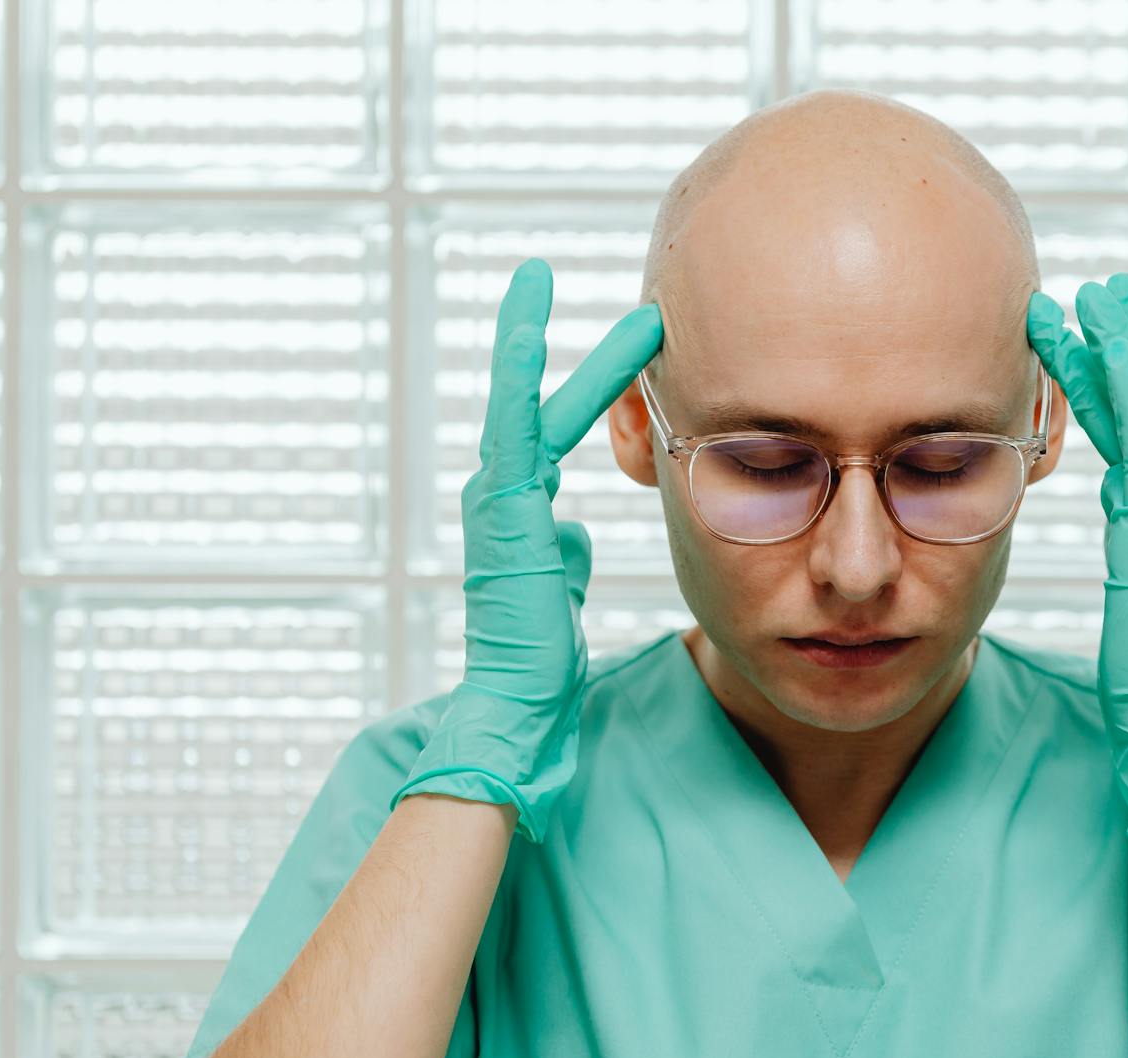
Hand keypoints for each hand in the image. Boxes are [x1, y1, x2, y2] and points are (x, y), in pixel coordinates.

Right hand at [391, 257, 663, 843]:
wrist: (517, 709)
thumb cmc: (539, 665)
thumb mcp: (561, 594)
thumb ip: (561, 557)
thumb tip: (571, 535)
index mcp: (523, 514)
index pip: (555, 430)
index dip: (590, 387)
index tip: (631, 349)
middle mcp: (503, 497)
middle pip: (541, 404)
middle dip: (581, 354)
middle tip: (623, 305)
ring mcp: (495, 499)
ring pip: (512, 399)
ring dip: (527, 338)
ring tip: (538, 277)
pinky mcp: (500, 507)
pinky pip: (510, 423)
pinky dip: (514, 370)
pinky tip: (527, 324)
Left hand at [1027, 274, 1127, 849]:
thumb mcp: (1114, 650)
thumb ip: (1113, 614)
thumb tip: (1082, 606)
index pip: (1120, 451)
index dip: (1097, 394)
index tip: (1061, 340)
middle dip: (1115, 354)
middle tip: (1093, 288)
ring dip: (1123, 360)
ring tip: (1102, 296)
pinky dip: (1127, 409)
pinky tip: (1104, 363)